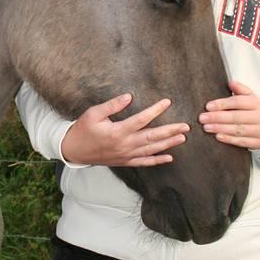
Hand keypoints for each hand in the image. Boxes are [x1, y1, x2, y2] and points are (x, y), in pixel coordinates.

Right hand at [61, 93, 189, 166]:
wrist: (74, 150)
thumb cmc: (83, 130)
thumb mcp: (93, 113)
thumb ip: (112, 105)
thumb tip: (129, 97)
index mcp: (118, 131)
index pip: (142, 119)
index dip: (156, 110)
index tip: (167, 102)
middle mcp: (125, 145)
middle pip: (152, 137)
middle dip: (170, 131)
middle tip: (186, 126)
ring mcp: (126, 155)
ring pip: (152, 150)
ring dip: (168, 144)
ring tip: (182, 138)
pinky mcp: (125, 161)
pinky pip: (144, 162)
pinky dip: (157, 160)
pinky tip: (169, 158)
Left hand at [199, 80, 259, 148]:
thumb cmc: (251, 111)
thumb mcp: (248, 98)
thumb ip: (240, 90)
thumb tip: (231, 83)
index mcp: (256, 103)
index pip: (238, 102)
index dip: (222, 104)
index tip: (208, 106)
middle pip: (236, 116)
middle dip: (217, 117)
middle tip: (202, 118)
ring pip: (238, 129)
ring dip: (221, 128)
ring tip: (207, 127)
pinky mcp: (259, 142)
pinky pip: (242, 141)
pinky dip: (229, 139)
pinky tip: (218, 136)